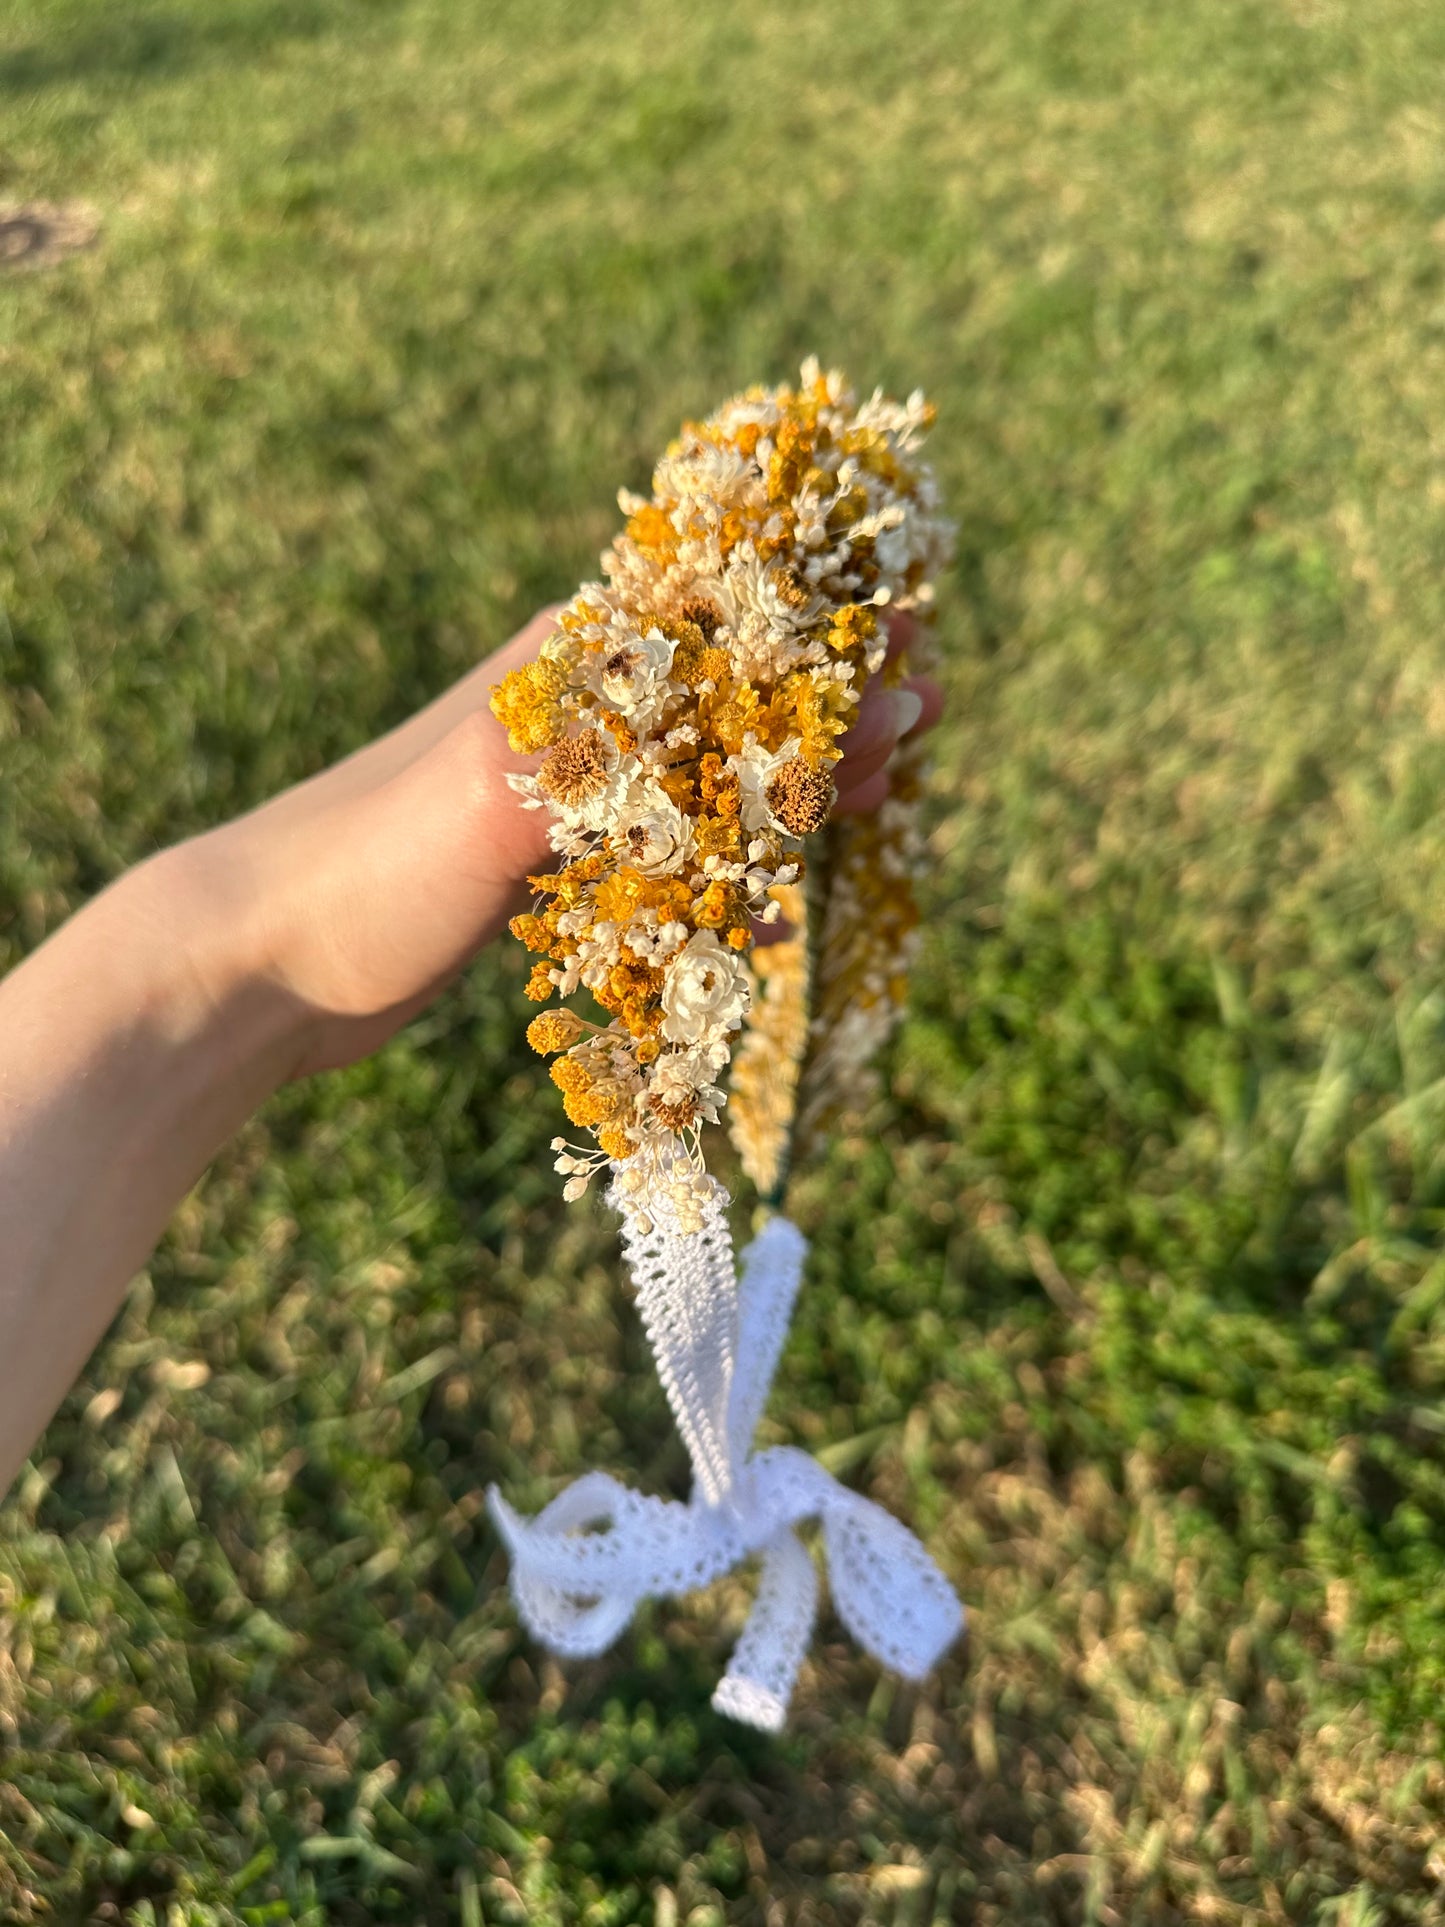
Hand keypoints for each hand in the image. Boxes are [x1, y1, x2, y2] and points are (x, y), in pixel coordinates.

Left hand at [153, 603, 941, 1074]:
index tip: (910, 643)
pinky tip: (773, 911)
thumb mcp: (499, 789)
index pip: (725, 616)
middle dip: (827, 706)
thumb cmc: (367, 861)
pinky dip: (729, 874)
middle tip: (916, 726)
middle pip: (733, 691)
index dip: (824, 624)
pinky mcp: (547, 868)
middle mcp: (578, 713)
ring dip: (791, 786)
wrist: (253, 963)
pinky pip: (669, 857)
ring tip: (873, 796)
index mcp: (572, 665)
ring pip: (710, 773)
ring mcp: (566, 793)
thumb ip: (629, 748)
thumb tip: (768, 707)